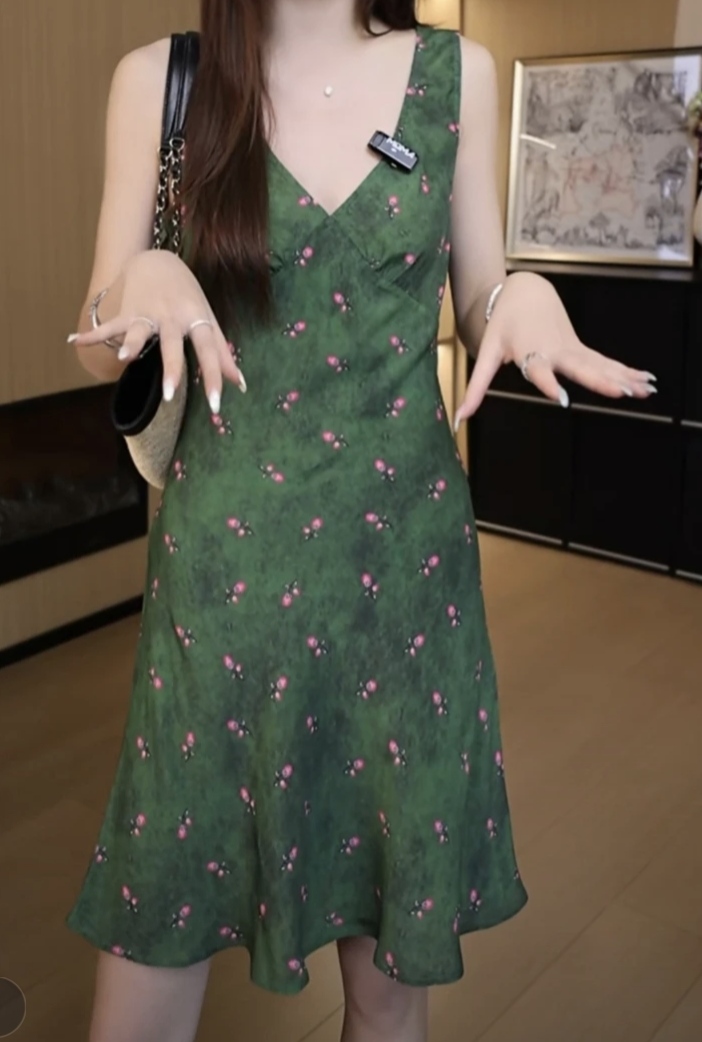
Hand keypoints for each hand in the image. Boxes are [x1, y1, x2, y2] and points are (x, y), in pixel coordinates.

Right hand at [70, 250, 244, 412]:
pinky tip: (74, 340)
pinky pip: (110, 325)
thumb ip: (222, 354)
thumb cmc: (189, 298)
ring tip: (124, 358)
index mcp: (196, 320)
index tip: (216, 405)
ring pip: (140, 332)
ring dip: (131, 344)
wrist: (159, 261)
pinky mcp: (127, 312)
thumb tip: (239, 385)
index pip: (209, 351)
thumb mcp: (207, 320)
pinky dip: (92, 333)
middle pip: (173, 345)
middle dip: (171, 369)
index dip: (214, 378)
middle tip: (169, 396)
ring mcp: (148, 314)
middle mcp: (172, 318)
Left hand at [453, 272, 656, 428]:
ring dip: (621, 378)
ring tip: (643, 391)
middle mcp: (555, 352)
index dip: (547, 383)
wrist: (525, 290)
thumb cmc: (503, 324)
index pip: (539, 370)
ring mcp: (572, 350)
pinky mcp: (581, 349)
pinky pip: (605, 363)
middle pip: (579, 368)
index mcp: (530, 352)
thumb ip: (476, 388)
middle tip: (619, 393)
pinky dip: (625, 372)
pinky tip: (646, 382)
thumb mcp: (487, 354)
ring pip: (599, 366)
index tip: (560, 397)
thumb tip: (459, 419)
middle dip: (600, 380)